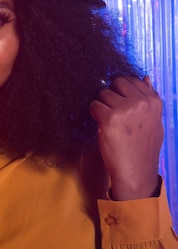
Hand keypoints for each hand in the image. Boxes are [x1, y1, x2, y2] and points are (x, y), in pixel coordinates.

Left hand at [89, 76, 163, 199]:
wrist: (136, 171)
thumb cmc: (143, 147)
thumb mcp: (154, 121)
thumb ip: (149, 99)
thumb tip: (146, 78)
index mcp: (154, 101)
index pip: (132, 79)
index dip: (122, 91)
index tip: (120, 103)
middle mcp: (141, 102)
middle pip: (116, 82)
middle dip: (111, 94)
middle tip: (113, 112)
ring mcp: (125, 109)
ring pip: (103, 93)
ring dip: (102, 105)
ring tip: (110, 122)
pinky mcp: (110, 118)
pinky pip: (94, 105)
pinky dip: (94, 114)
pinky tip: (102, 126)